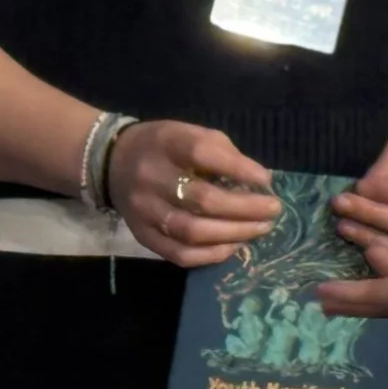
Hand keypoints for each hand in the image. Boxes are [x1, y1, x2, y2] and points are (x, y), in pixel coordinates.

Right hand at [107, 120, 280, 268]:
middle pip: (202, 199)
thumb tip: (260, 181)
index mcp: (166, 143)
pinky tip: (233, 247)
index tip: (266, 180)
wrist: (114, 163)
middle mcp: (152, 177)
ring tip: (259, 229)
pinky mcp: (142, 236)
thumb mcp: (190, 133)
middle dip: (244, 208)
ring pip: (192, 231)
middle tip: (273, 211)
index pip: (203, 154)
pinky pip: (178, 254)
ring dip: (233, 234)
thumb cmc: (164, 146)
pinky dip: (210, 255)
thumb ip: (222, 153)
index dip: (237, 168)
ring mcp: (144, 210)